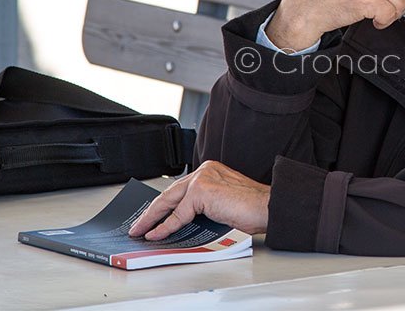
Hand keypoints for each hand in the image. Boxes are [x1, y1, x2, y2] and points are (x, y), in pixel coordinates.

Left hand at [128, 161, 269, 240]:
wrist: (266, 207)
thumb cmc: (252, 209)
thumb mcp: (221, 205)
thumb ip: (203, 207)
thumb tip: (182, 223)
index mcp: (211, 171)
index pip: (180, 189)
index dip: (164, 205)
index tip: (153, 216)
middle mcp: (205, 170)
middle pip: (170, 193)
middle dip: (152, 211)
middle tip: (139, 225)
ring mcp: (202, 178)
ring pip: (169, 201)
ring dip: (152, 218)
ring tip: (141, 230)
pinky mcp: (201, 191)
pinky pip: (178, 214)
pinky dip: (166, 227)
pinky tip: (156, 234)